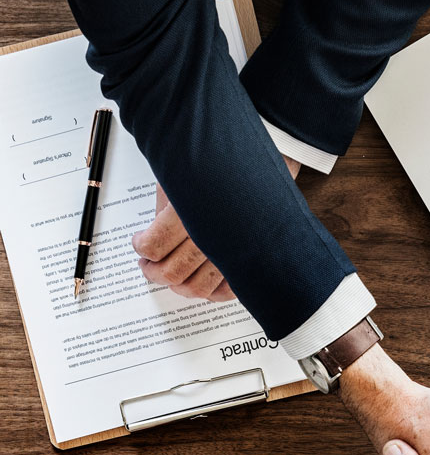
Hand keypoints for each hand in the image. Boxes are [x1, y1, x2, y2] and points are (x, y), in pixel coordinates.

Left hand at [132, 155, 300, 299]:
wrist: (265, 161)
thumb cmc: (222, 165)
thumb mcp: (182, 179)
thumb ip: (166, 211)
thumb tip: (152, 237)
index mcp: (192, 213)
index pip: (155, 246)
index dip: (141, 247)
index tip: (139, 242)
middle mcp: (214, 238)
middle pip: (174, 273)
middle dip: (154, 273)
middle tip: (148, 266)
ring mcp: (234, 254)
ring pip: (198, 288)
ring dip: (178, 286)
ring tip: (171, 274)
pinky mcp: (249, 262)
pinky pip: (227, 293)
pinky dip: (210, 293)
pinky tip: (200, 281)